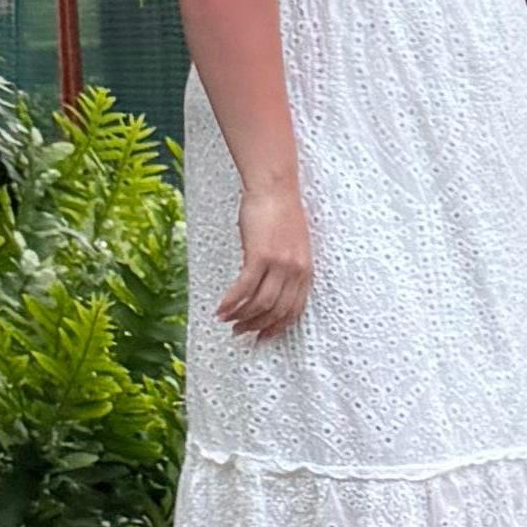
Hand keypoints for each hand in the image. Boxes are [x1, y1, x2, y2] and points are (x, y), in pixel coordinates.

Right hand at [220, 182, 313, 338]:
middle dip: (256, 326)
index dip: (277, 327)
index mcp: (306, 270)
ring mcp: (279, 264)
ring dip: (241, 317)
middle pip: (276, 311)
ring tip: (228, 321)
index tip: (263, 337)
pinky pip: (244, 288)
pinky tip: (221, 309)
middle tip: (240, 332)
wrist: (274, 189)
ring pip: (260, 303)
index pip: (294, 309)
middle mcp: (296, 270)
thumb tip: (265, 289)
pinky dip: (231, 302)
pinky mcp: (260, 256)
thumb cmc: (280, 213)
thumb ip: (284, 269)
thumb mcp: (290, 246)